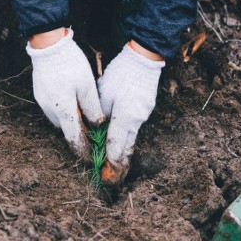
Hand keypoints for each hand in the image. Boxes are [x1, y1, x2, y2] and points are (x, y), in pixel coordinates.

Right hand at [26, 29, 103, 159]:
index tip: (90, 159)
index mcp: (63, 109)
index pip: (73, 137)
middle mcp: (50, 109)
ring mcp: (42, 102)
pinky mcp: (40, 94)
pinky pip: (54, 109)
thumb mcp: (87, 85)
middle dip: (78, 135)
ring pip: (59, 119)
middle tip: (93, 138)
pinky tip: (73, 104)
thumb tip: (97, 125)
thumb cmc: (70, 63)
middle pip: (66, 129)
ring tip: (85, 120)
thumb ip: (92, 107)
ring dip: (71, 122)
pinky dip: (64, 112)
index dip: (82, 149)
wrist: (48, 45)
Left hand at [98, 42, 164, 184]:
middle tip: (112, 180)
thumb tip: (95, 130)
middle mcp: (137, 120)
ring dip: (122, 153)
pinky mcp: (145, 110)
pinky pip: (134, 129)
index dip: (110, 161)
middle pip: (127, 148)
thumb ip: (100, 114)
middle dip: (118, 165)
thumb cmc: (120, 74)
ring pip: (131, 139)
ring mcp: (143, 115)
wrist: (143, 60)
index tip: (105, 174)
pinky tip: (120, 145)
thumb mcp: (104, 94)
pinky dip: (126, 139)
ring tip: (115, 168)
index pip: (116, 145)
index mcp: (125, 117)